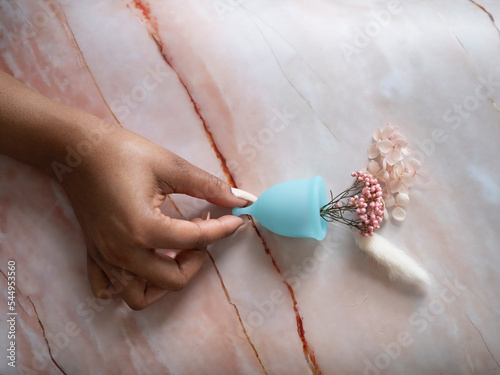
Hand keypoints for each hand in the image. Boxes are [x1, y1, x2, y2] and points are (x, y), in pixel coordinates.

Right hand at [61, 125, 245, 309]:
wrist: (75, 149)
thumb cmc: (121, 152)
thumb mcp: (170, 166)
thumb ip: (209, 186)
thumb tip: (241, 199)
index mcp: (143, 229)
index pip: (197, 240)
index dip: (224, 229)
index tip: (238, 218)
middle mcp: (123, 253)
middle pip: (174, 280)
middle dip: (198, 259)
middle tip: (203, 233)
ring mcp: (106, 258)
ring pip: (140, 296)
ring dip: (165, 282)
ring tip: (175, 253)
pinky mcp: (94, 255)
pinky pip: (109, 290)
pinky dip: (130, 285)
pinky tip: (143, 263)